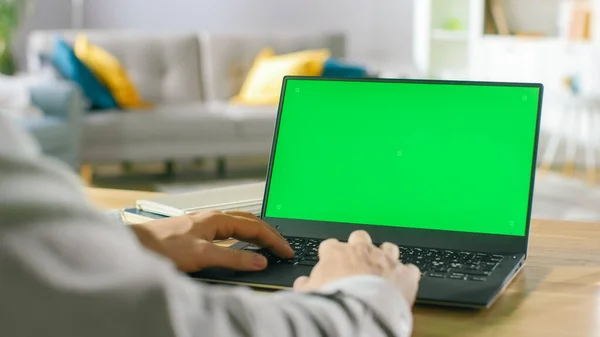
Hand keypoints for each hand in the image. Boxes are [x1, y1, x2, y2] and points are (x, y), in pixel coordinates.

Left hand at [130, 210, 293, 272]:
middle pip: (249, 223)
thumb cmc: (163, 246)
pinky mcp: (196, 233)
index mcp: (218, 219)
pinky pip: (227, 232)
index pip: (255, 227)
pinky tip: (238, 247)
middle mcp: (212, 218)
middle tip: (282, 247)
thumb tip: (259, 261)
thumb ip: (233, 259)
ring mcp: (203, 224)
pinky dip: (240, 239)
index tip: (286, 251)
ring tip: (267, 245)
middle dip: (268, 234)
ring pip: (237, 226)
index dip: (273, 240)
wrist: (136, 246)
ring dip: (255, 235)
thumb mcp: (203, 255)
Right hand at [293, 230, 420, 305]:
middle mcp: (362, 251)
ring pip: (388, 247)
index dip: (330, 255)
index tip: (330, 264)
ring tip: (382, 268)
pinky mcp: (404, 274)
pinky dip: (406, 275)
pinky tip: (403, 282)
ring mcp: (385, 260)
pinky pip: (410, 269)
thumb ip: (306, 284)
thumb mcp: (309, 293)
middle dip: (358, 247)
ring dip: (385, 255)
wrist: (359, 311)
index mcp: (336, 253)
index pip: (330, 245)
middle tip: (356, 262)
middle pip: (360, 237)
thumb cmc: (333, 301)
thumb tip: (303, 284)